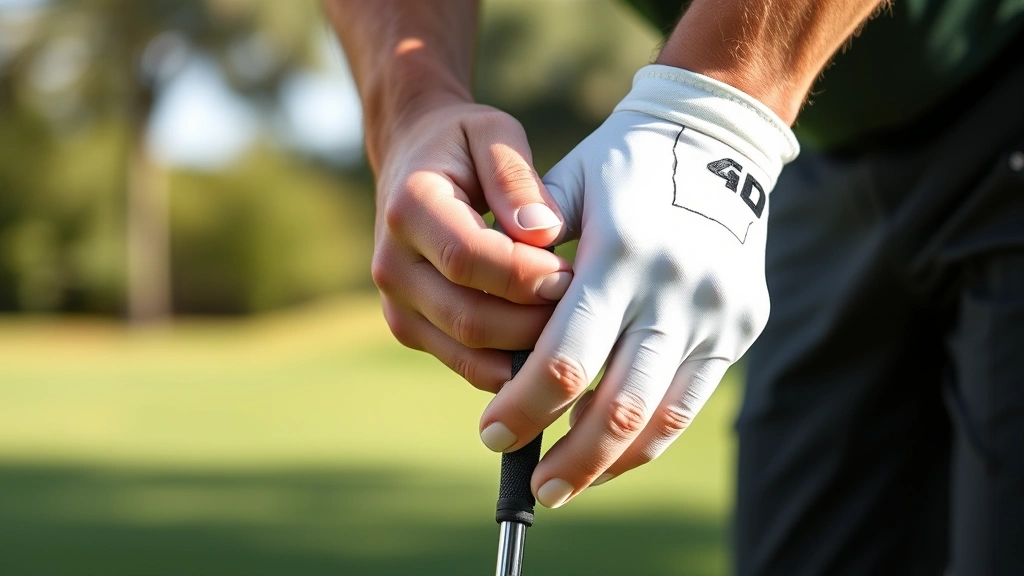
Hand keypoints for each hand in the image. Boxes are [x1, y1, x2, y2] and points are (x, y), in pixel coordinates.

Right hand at [372, 99, 573, 391]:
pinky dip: (513, 364)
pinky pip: (468, 365)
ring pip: (470, 352)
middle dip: (535, 320)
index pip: (469, 257)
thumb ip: (516, 178)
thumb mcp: (493, 134)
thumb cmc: (462, 144)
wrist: (410, 159)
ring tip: (569, 322)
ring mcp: (396, 305)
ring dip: (528, 349)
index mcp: (409, 207)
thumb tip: (544, 233)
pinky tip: (548, 341)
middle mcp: (392, 264)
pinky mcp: (409, 330)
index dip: (526, 274)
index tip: (573, 273)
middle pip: (470, 317)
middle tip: (582, 305)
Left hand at [478, 66, 798, 506]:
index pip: (565, 357)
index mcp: (620, 254)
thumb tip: (481, 314)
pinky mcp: (741, 325)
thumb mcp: (570, 184)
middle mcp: (673, 289)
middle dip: (568, 457)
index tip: (491, 433)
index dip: (523, 407)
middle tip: (534, 487)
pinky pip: (690, 402)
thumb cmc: (625, 162)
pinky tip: (614, 455)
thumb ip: (525, 244)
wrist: (718, 138)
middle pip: (616, 405)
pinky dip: (649, 439)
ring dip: (609, 463)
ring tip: (569, 486)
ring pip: (660, 416)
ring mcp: (715, 311)